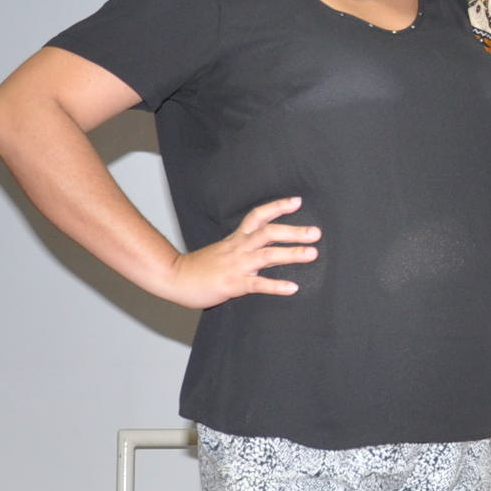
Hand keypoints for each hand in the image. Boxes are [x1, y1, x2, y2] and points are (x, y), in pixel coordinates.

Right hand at [160, 197, 318, 308]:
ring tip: (312, 254)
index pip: (258, 216)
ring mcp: (236, 265)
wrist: (174, 278)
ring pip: (266, 255)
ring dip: (291, 253)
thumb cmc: (200, 267)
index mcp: (236, 239)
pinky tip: (293, 288)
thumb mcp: (225, 251)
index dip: (277, 207)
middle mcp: (239, 248)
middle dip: (293, 231)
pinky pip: (257, 284)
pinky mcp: (233, 284)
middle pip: (268, 232)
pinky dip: (276, 285)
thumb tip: (273, 248)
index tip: (297, 202)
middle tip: (316, 232)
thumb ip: (247, 248)